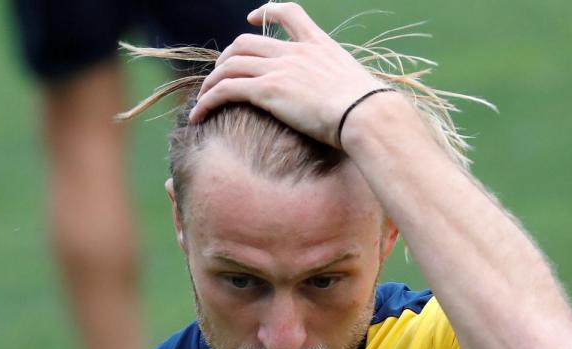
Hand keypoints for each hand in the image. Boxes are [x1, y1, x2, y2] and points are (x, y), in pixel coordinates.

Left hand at [190, 2, 387, 147]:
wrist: (367, 114)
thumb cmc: (372, 111)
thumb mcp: (361, 88)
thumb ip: (346, 88)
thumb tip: (357, 105)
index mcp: (319, 46)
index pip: (291, 14)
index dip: (267, 11)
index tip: (252, 18)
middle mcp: (295, 52)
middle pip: (246, 42)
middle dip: (227, 57)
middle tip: (220, 76)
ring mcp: (280, 68)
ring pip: (230, 65)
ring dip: (211, 82)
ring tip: (203, 99)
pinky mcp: (268, 90)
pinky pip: (226, 90)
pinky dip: (207, 100)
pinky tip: (198, 115)